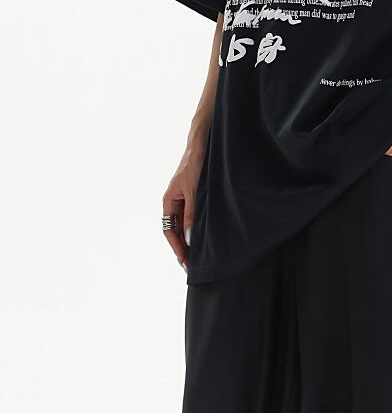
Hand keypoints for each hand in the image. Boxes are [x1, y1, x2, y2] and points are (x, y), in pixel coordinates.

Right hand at [162, 152, 202, 271]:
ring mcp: (182, 200)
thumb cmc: (194, 166)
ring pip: (183, 225)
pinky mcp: (192, 197)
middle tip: (190, 265)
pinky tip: (201, 237)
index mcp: (168, 202)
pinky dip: (194, 228)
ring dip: (188, 240)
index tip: (184, 259)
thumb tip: (190, 235)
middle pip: (175, 230)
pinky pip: (191, 217)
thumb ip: (191, 213)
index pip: (169, 230)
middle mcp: (174, 203)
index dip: (176, 246)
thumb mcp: (193, 191)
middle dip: (182, 247)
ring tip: (195, 256)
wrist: (201, 147)